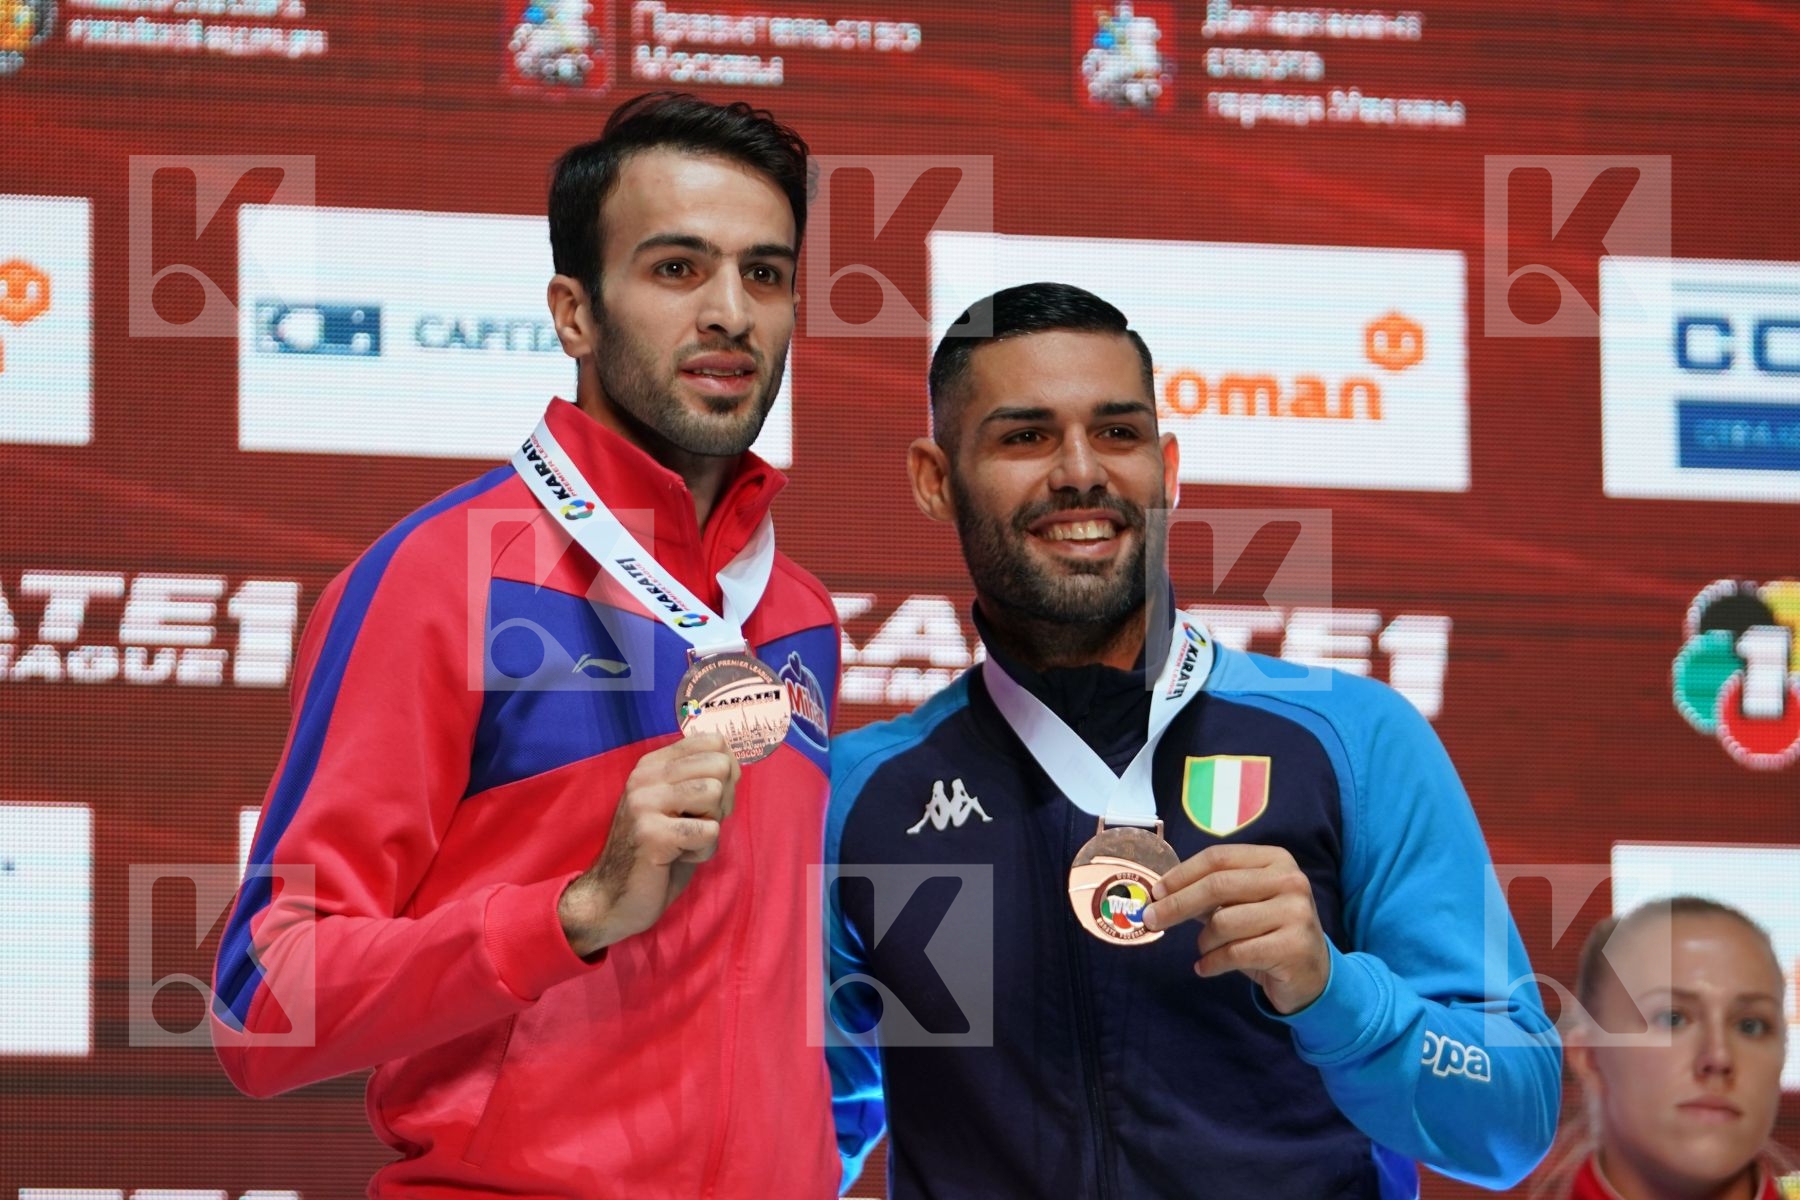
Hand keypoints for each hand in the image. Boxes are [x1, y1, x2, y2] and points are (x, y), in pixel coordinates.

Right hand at [558, 732, 740, 956]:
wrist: (612, 897)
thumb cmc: (656, 851)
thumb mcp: (677, 805)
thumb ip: (700, 779)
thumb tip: (736, 762)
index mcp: (652, 764)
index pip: (713, 742)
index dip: (727, 773)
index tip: (708, 801)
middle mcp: (645, 776)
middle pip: (720, 766)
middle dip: (723, 801)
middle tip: (697, 825)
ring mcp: (645, 803)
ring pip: (715, 793)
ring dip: (712, 825)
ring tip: (686, 840)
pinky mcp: (652, 835)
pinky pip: (709, 831)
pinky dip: (704, 851)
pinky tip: (679, 857)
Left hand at [1141, 843, 1329, 1014]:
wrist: (1314, 975)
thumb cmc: (1269, 933)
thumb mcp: (1244, 905)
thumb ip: (1212, 894)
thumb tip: (1161, 894)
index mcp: (1275, 860)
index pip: (1218, 858)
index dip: (1182, 874)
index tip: (1156, 891)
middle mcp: (1289, 880)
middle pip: (1217, 885)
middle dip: (1176, 904)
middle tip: (1150, 919)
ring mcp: (1295, 913)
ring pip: (1223, 922)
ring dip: (1203, 941)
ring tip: (1205, 950)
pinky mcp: (1293, 947)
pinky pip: (1235, 953)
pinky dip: (1211, 962)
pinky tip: (1206, 968)